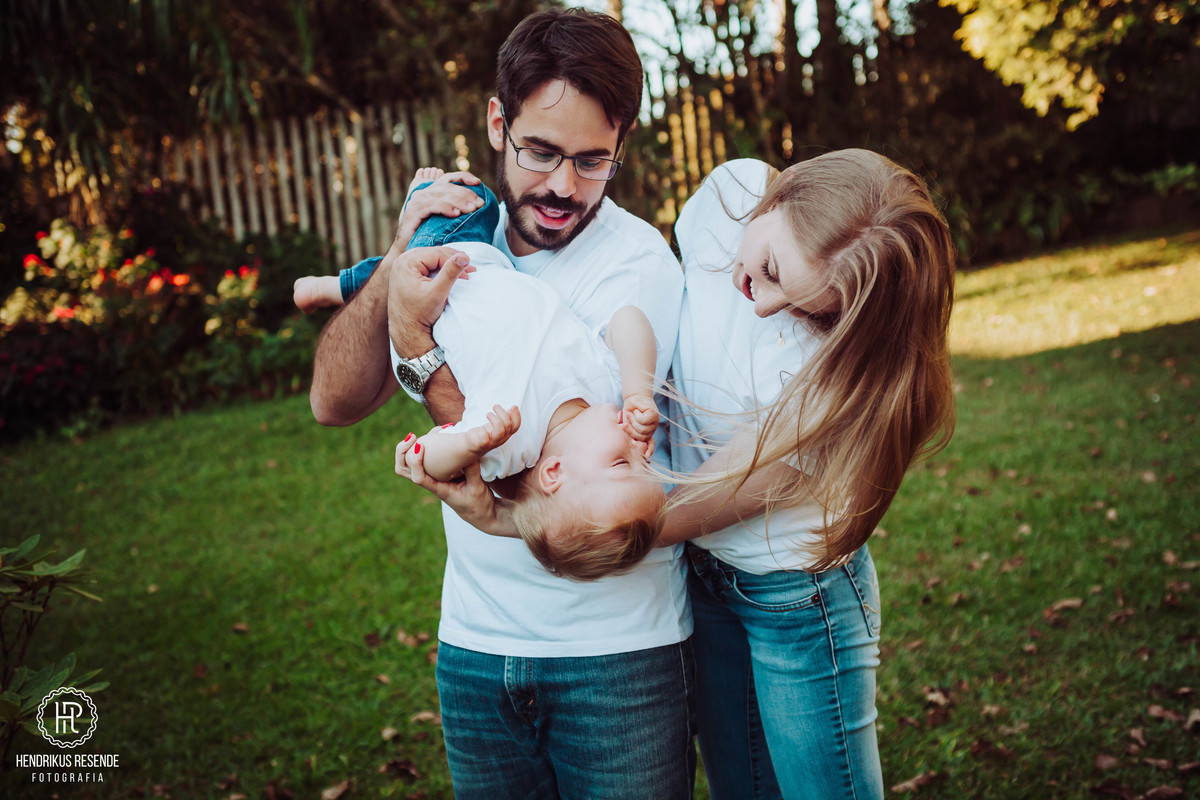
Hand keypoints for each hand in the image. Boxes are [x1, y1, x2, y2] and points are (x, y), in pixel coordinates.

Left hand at [386, 246, 473, 356]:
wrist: (406, 331)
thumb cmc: (419, 314)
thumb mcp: (437, 293)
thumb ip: (450, 273)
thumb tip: (464, 256)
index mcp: (407, 262)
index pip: (437, 254)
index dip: (456, 260)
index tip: (471, 271)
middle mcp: (401, 260)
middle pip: (434, 253)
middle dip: (453, 261)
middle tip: (470, 270)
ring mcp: (402, 266)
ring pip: (430, 258)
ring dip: (447, 264)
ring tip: (461, 273)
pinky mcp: (405, 273)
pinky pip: (425, 264)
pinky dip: (438, 268)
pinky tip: (448, 275)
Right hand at [392, 170, 484, 250]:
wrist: (409, 250)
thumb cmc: (429, 235)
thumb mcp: (445, 220)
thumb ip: (455, 210)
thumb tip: (475, 207)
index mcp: (432, 191)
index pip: (449, 177)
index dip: (464, 177)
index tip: (478, 182)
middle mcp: (424, 192)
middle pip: (447, 186)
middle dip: (466, 193)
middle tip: (480, 203)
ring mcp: (418, 201)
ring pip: (441, 195)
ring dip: (459, 201)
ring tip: (472, 209)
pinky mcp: (414, 211)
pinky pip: (432, 205)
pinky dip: (445, 207)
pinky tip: (456, 213)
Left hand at [395, 431, 517, 536]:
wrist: (481, 513)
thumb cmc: (479, 504)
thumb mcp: (478, 489)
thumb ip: (472, 472)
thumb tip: (467, 454)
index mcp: (440, 490)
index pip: (419, 478)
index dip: (415, 462)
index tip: (419, 446)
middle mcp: (432, 483)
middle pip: (404, 470)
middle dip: (402, 452)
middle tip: (413, 437)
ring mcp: (434, 477)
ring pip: (409, 464)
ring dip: (409, 448)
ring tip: (417, 434)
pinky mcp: (440, 471)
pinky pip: (424, 458)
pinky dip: (425, 445)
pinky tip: (437, 432)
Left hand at [462, 405, 520, 457]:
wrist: (473, 445)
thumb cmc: (485, 434)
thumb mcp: (497, 425)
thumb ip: (505, 418)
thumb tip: (513, 408)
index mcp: (506, 433)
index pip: (516, 426)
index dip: (516, 416)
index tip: (513, 407)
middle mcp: (501, 438)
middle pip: (508, 425)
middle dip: (502, 413)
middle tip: (495, 407)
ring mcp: (492, 442)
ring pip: (499, 431)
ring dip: (494, 419)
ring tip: (488, 414)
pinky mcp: (482, 444)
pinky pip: (485, 439)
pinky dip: (483, 432)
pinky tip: (481, 428)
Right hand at [621, 393, 658, 456]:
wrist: (633, 398)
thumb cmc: (630, 412)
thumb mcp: (627, 425)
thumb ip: (628, 434)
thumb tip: (632, 443)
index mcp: (646, 434)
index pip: (649, 444)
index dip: (649, 450)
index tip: (647, 456)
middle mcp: (651, 429)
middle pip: (642, 437)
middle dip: (631, 431)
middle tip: (625, 423)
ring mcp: (654, 422)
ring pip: (643, 429)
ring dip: (633, 421)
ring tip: (631, 415)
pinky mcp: (654, 414)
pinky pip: (644, 420)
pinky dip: (637, 416)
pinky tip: (637, 411)